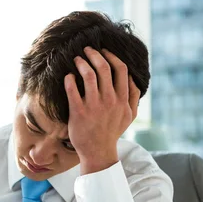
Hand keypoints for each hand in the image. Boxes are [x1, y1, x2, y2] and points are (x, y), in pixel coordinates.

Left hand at [64, 46, 140, 174]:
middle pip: (104, 68)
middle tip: (87, 50)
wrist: (98, 151)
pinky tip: (68, 76)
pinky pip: (72, 90)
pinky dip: (69, 79)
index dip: (111, 56)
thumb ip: (134, 97)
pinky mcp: (79, 112)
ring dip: (82, 63)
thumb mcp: (129, 116)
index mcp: (123, 99)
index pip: (120, 69)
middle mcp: (110, 100)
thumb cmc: (112, 132)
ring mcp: (94, 106)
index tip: (103, 51)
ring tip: (76, 59)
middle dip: (95, 54)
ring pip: (89, 75)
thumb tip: (135, 79)